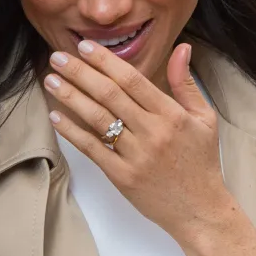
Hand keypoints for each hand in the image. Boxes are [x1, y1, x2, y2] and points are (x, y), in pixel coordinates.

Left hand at [44, 40, 233, 240]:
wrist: (200, 208)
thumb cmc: (202, 162)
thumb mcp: (205, 118)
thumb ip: (186, 84)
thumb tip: (181, 48)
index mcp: (172, 115)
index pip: (133, 80)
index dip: (106, 61)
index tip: (85, 47)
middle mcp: (153, 132)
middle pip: (109, 95)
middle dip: (79, 72)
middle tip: (57, 57)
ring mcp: (136, 155)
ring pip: (96, 119)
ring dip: (70, 97)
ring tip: (51, 81)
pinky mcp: (122, 176)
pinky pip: (92, 149)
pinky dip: (72, 131)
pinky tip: (56, 116)